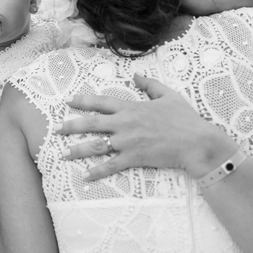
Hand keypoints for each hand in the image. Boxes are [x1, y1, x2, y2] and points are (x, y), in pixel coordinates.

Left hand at [56, 74, 236, 179]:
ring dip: (77, 150)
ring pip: (96, 145)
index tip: (69, 102)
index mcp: (131, 107)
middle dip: (71, 126)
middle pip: (91, 123)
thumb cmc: (185, 119)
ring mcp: (127, 142)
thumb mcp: (168, 96)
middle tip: (56, 129)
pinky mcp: (133, 158)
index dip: (83, 101)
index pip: (101, 102)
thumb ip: (150, 85)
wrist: (196, 142)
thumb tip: (137, 75)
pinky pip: (111, 166)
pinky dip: (97, 172)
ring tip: (63, 154)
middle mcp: (124, 124)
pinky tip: (85, 176)